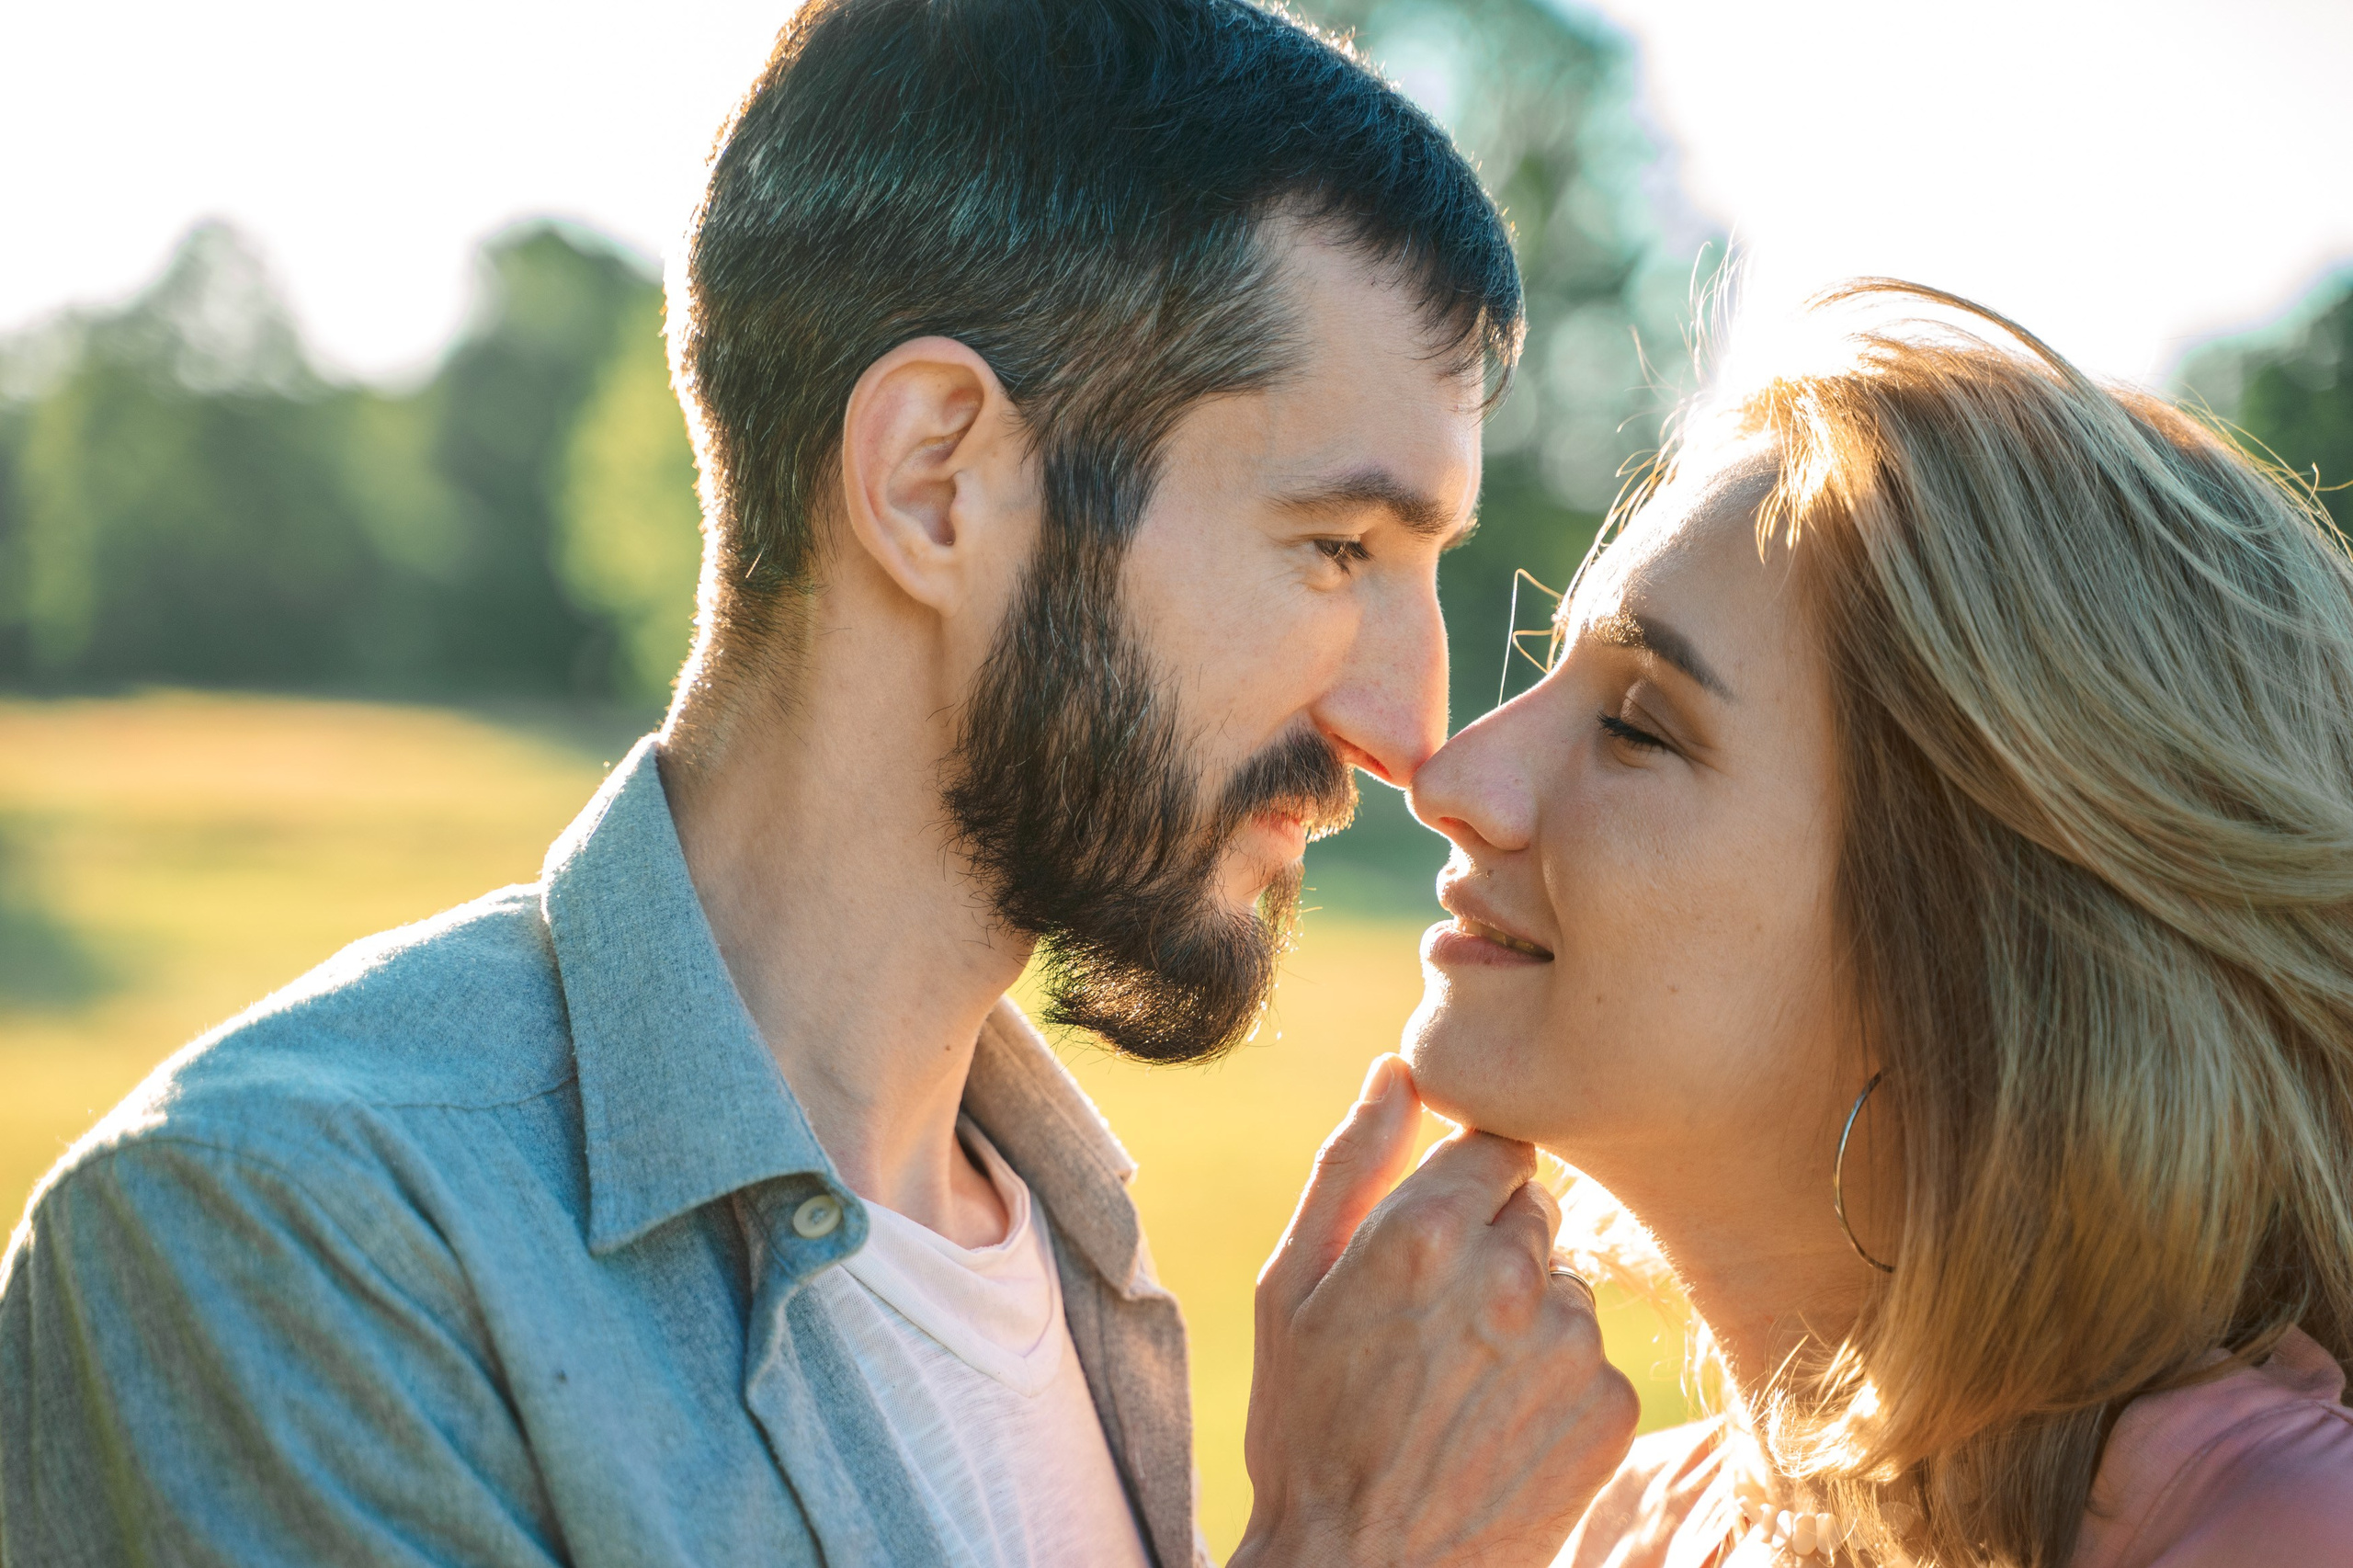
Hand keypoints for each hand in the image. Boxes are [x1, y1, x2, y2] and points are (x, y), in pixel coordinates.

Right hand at [1230, 1055, 1636, 1566]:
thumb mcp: (1291, 1289)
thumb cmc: (1308, 1430)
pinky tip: (1500, 1427)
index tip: (1435, 1236)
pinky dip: (1558, 1383)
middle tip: (1435, 1325)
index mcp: (1425, 1231)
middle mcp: (1510, 1275)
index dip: (1463, 1187)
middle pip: (1535, 1210)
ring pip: (1567, 1284)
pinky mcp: (1609, 1410)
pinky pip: (1594, 1357)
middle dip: (1494, 1246)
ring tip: (1464, 1386)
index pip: (1496, 1143)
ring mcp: (1569, 1345)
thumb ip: (1352, 1165)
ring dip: (1530, 1315)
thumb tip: (1395, 1069)